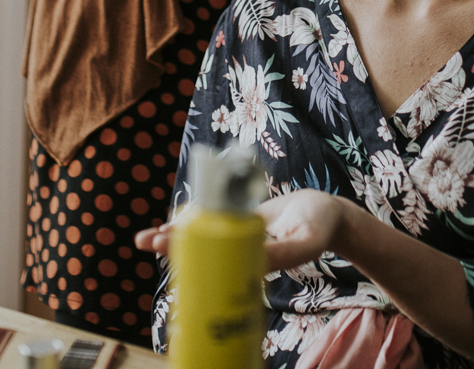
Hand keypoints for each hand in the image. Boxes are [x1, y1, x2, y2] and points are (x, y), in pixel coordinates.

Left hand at [133, 189, 352, 273]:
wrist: (326, 213)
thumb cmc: (318, 228)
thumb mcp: (303, 242)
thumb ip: (281, 253)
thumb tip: (252, 261)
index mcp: (246, 259)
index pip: (210, 261)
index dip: (187, 256)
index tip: (167, 250)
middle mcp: (238, 249)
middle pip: (199, 248)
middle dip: (172, 245)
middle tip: (148, 241)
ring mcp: (237, 233)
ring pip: (201, 234)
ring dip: (175, 234)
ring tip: (146, 238)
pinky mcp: (240, 218)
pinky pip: (213, 218)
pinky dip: (194, 218)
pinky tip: (173, 220)